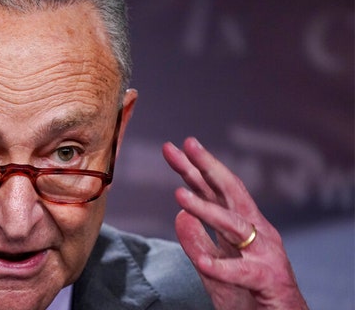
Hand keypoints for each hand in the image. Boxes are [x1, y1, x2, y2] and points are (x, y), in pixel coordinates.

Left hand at [162, 137, 307, 309]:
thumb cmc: (247, 294)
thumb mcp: (211, 266)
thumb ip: (197, 240)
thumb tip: (180, 215)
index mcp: (241, 226)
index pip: (214, 191)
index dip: (193, 169)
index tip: (172, 149)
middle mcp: (256, 232)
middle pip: (231, 193)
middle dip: (208, 167)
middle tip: (186, 146)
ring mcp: (265, 253)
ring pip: (234, 225)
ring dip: (207, 209)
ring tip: (179, 196)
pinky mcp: (268, 279)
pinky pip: (243, 271)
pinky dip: (222, 266)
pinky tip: (204, 263)